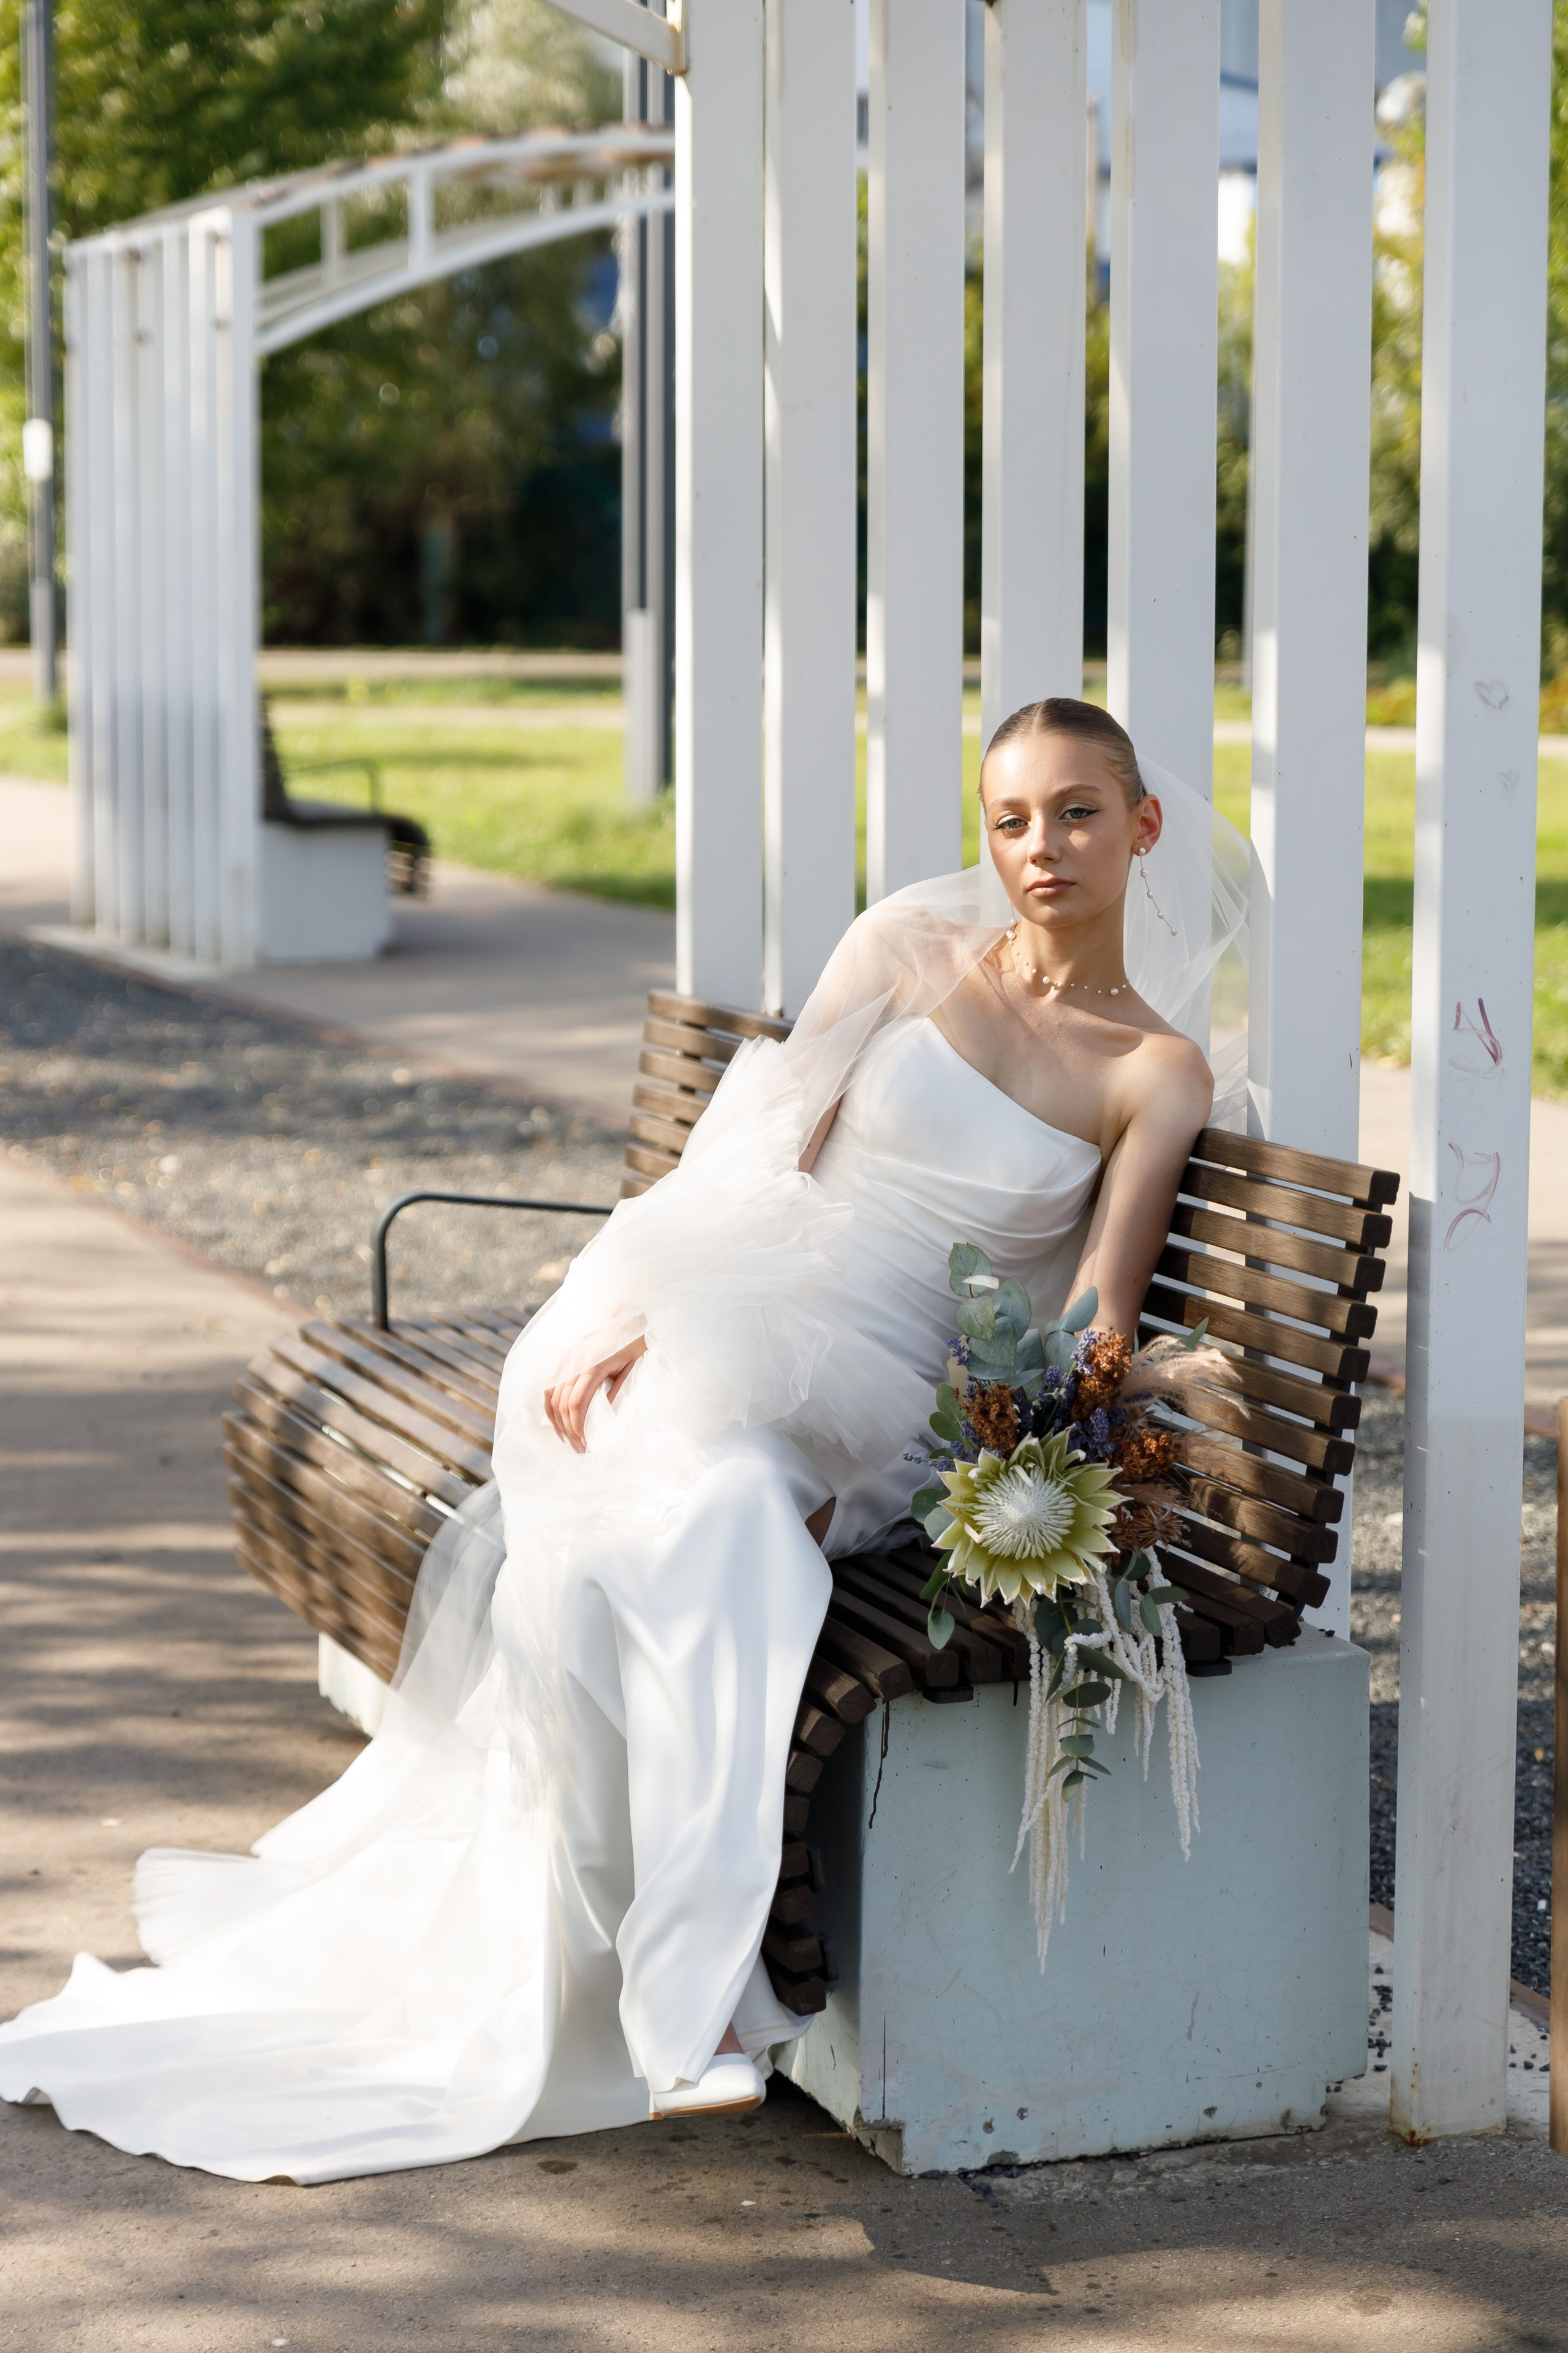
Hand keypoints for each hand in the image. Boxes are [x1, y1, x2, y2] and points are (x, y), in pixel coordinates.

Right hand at [544, 1338, 646, 1453]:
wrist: (628, 1318)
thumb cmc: (634, 1344)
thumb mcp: (632, 1370)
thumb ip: (616, 1393)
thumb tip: (603, 1422)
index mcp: (592, 1365)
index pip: (577, 1403)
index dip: (578, 1427)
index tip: (586, 1443)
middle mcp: (574, 1362)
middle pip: (562, 1403)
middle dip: (569, 1429)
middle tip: (580, 1448)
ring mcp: (566, 1359)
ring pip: (552, 1397)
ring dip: (558, 1422)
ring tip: (569, 1440)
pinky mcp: (564, 1359)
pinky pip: (551, 1387)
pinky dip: (551, 1407)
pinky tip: (558, 1423)